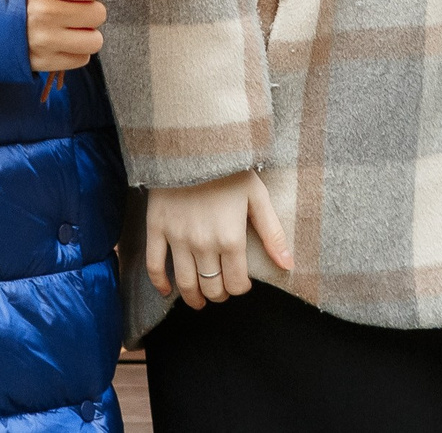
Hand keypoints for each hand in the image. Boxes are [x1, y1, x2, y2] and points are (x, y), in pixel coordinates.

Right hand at [27, 0, 105, 71]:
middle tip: (72, 8)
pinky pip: (81, 59)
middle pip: (97, 13)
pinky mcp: (43, 62)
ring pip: (94, 41)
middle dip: (88, 10)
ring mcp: (44, 40)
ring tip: (69, 27)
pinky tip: (60, 41)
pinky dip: (75, 51)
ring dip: (85, 34)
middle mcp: (45, 13)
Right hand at [144, 171, 294, 309]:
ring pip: (185, 283)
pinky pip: (154, 265)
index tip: (240, 282)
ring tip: (199, 299)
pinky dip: (159, 283)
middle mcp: (203, 244)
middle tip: (221, 289)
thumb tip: (287, 265)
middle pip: (212, 287)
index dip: (240, 288)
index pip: (236, 282)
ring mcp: (177, 238)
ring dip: (194, 297)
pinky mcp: (156, 229)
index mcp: (231, 239)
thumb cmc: (229, 169)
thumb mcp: (257, 197)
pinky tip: (167, 291)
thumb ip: (272, 234)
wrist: (192, 143)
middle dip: (219, 293)